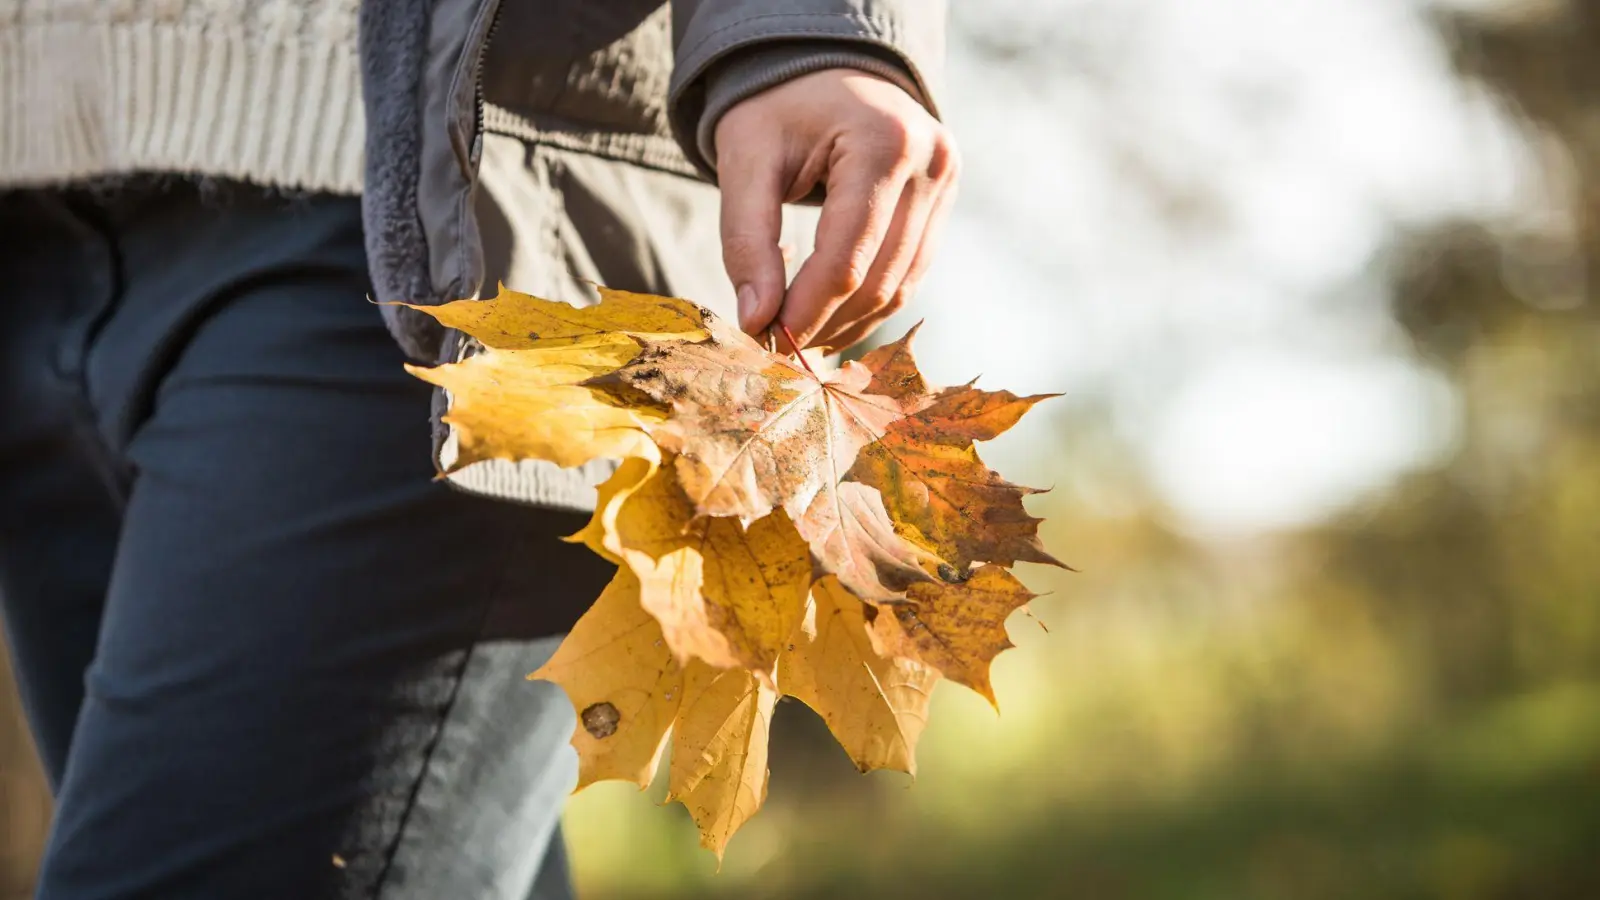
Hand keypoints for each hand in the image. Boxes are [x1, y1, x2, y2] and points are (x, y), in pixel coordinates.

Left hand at [716, 68, 959, 351]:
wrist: (823, 66)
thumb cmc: (778, 107)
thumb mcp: (745, 159)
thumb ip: (746, 238)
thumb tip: (756, 321)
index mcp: (885, 142)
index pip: (847, 258)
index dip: (806, 311)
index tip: (767, 341)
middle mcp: (931, 163)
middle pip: (879, 279)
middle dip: (826, 323)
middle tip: (777, 349)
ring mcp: (947, 182)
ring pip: (902, 286)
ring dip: (849, 322)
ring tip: (800, 337)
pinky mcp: (946, 200)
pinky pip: (911, 271)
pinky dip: (870, 300)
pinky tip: (829, 313)